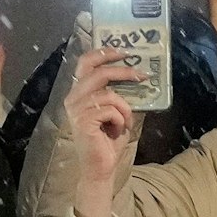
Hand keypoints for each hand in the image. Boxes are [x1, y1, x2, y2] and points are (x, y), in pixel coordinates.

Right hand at [65, 48, 140, 216]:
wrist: (101, 165)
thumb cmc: (108, 139)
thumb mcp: (118, 111)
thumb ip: (121, 94)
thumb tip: (140, 75)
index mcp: (79, 93)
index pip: (85, 64)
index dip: (103, 53)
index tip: (123, 51)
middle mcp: (73, 98)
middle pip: (98, 73)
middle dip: (123, 71)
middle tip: (143, 75)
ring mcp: (76, 109)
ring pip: (110, 95)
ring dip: (125, 108)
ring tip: (124, 122)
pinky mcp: (84, 120)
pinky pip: (112, 110)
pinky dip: (121, 120)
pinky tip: (116, 131)